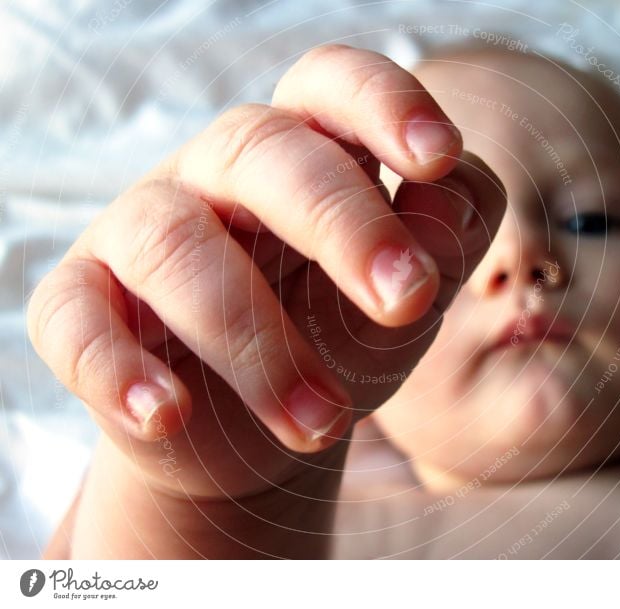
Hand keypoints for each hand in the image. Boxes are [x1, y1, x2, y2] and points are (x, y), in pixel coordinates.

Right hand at [28, 45, 505, 503]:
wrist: (258, 429)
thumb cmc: (343, 339)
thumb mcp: (413, 292)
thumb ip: (451, 234)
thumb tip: (445, 191)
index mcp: (308, 152)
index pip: (333, 84)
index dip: (385, 104)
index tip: (439, 157)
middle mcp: (218, 174)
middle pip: (265, 152)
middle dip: (342, 226)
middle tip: (408, 303)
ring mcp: (141, 232)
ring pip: (177, 247)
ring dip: (259, 344)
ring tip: (324, 423)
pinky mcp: (82, 303)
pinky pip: (76, 321)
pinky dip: (117, 369)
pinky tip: (167, 415)